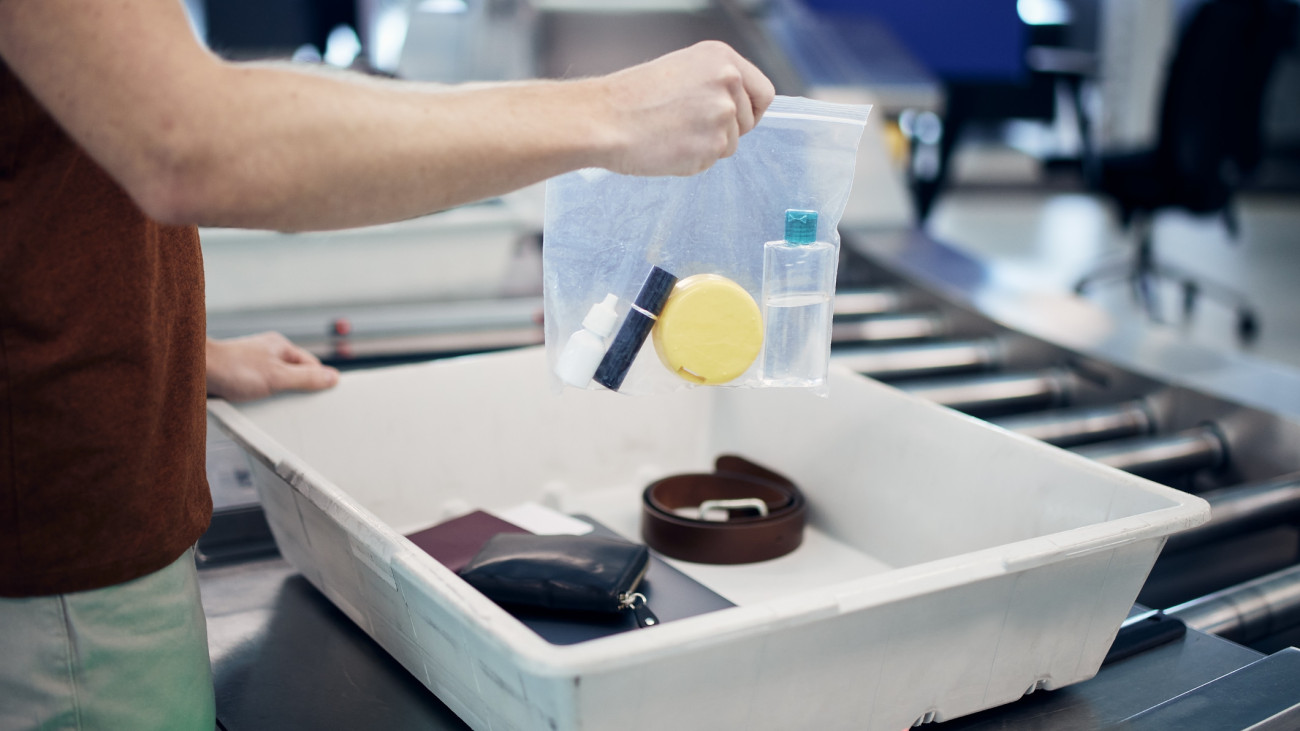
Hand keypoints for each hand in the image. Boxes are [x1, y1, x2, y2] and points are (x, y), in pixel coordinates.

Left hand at [206, 332, 338, 402]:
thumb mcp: (278, 377)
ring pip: (274, 383)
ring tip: (269, 404)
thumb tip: (333, 377)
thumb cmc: (233, 368)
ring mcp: (251, 364)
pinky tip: (254, 405)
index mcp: (280, 346)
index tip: (321, 396)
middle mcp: (266, 352)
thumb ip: (306, 378)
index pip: (311, 364)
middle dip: (295, 390)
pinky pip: (257, 389)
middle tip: (293, 403)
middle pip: (293, 374)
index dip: (317, 380)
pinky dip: (258, 399)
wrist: (196, 371)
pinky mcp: (237, 376)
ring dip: (274, 396)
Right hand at [595, 41, 775, 176]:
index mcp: (722, 58)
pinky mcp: (712, 146)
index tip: (737, 118)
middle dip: (725, 130)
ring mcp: (722, 116)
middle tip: (688, 126)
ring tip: (672, 134)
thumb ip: (714, 84)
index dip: (751, 109)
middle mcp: (728, 83)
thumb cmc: (631, 97)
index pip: (763, 92)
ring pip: (729, 145)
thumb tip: (736, 107)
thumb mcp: (681, 70)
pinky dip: (692, 161)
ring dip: (705, 147)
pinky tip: (668, 147)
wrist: (604, 119)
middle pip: (748, 122)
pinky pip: (711, 162)